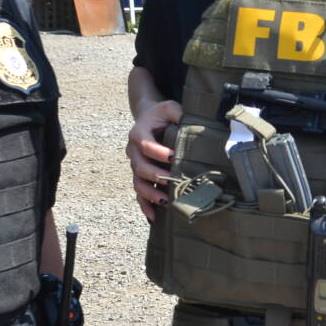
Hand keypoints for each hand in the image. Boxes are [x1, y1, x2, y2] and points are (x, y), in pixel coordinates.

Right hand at [126, 98, 181, 222]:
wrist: (148, 118)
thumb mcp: (169, 107)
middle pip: (139, 166)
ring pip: (137, 182)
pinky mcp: (139, 176)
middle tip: (171, 180)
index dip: (157, 152)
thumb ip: (177, 112)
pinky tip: (153, 217)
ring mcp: (135, 165)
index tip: (173, 157)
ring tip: (165, 201)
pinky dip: (144, 205)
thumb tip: (192, 121)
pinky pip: (138, 193)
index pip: (145, 144)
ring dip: (149, 193)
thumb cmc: (162, 114)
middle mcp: (133, 151)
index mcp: (139, 133)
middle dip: (155, 175)